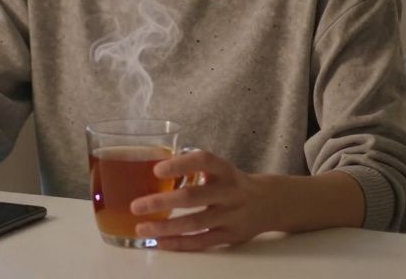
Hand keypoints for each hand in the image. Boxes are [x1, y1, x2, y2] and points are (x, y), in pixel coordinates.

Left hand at [129, 149, 273, 250]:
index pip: (204, 161)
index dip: (181, 164)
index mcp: (226, 170)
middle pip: (194, 197)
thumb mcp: (220, 169)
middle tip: (136, 206)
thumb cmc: (233, 182)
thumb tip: (151, 168)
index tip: (156, 169)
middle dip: (162, 202)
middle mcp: (230, 192)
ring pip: (195, 223)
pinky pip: (202, 242)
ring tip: (142, 228)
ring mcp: (231, 216)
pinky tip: (160, 243)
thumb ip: (193, 169)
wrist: (270, 203)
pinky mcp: (230, 236)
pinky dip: (180, 243)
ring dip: (165, 227)